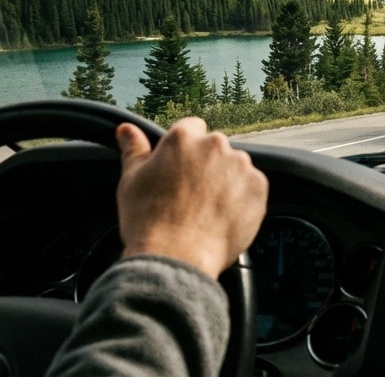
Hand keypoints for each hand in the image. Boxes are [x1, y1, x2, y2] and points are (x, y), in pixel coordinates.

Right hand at [115, 117, 268, 278]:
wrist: (175, 257)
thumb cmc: (148, 221)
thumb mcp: (131, 181)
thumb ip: (134, 150)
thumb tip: (126, 129)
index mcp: (183, 139)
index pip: (192, 128)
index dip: (186, 150)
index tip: (182, 168)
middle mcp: (214, 145)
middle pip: (215, 148)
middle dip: (206, 166)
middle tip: (192, 195)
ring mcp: (239, 165)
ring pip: (235, 167)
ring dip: (226, 181)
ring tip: (207, 210)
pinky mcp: (258, 187)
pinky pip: (252, 187)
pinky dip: (243, 199)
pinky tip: (223, 217)